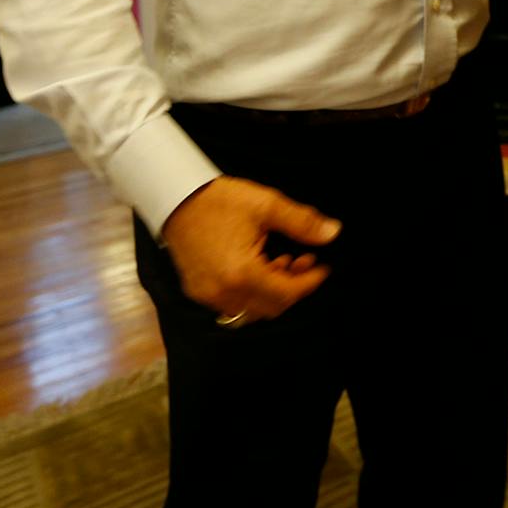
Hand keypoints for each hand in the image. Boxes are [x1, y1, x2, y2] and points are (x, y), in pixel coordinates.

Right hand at [159, 176, 339, 324]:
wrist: (175, 197)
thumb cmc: (219, 200)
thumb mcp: (266, 205)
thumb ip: (301, 223)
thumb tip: (332, 233)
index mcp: (241, 273)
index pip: (286, 294)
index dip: (309, 283)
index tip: (323, 268)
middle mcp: (222, 292)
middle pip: (271, 308)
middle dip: (293, 287)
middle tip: (304, 261)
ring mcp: (207, 296)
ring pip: (252, 310)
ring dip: (273, 292)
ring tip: (280, 262)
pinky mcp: (198, 292)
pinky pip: (233, 304)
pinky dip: (252, 293)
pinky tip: (258, 268)